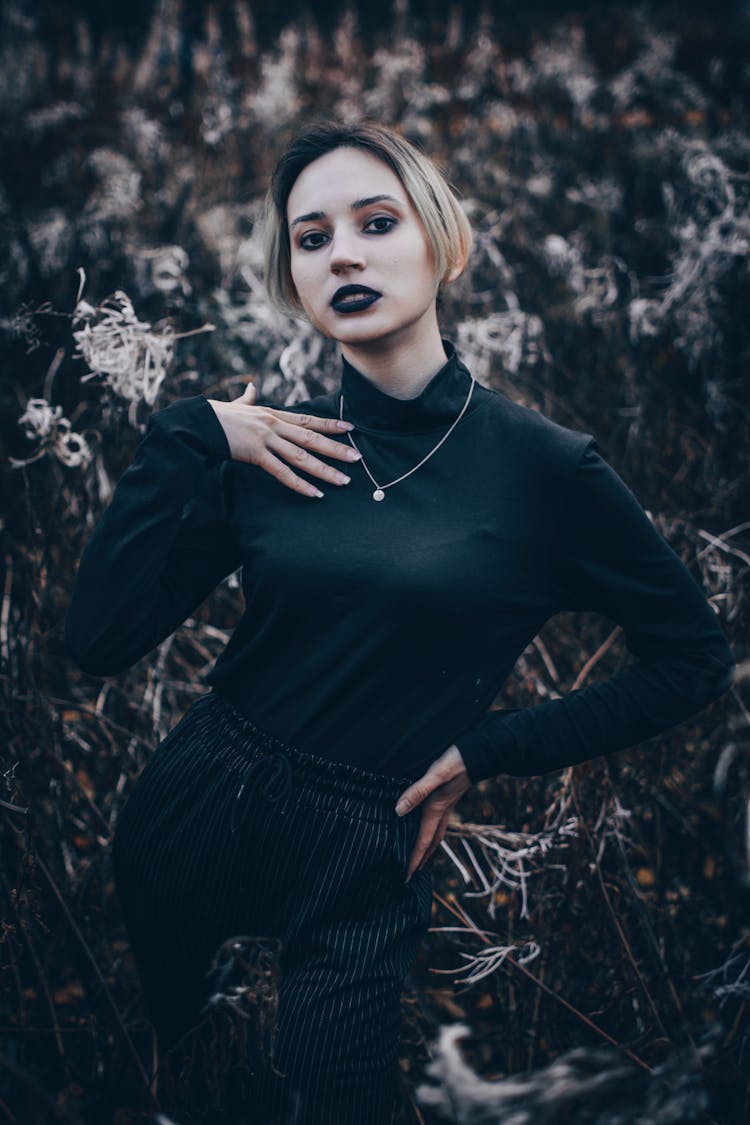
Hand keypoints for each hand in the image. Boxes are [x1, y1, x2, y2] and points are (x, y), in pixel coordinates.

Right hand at [206, 379, 361, 499]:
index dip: (330, 423)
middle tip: (358, 458)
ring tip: (344, 480)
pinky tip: (315, 494)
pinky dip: (300, 484)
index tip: (350, 428)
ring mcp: (266, 439)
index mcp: (272, 414)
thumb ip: (249, 398)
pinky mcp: (256, 454)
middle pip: (311, 438)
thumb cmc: (216, 416)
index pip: (307, 419)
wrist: (198, 423)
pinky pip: (282, 473)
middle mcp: (274, 425)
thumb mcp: (238, 405)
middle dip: (336, 449)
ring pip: (302, 457)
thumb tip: (252, 387)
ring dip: (325, 470)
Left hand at [394, 745, 471, 881]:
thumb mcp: (435, 774)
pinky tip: (430, 828)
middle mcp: (442, 811)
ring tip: (420, 859)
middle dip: (421, 860)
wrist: (479, 754)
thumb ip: (417, 791)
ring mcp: (448, 806)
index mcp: (436, 809)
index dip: (413, 859)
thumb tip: (399, 811)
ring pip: (438, 834)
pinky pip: (440, 823)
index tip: (406, 876)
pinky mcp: (450, 798)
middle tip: (412, 875)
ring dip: (429, 848)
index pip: (423, 841)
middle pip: (431, 843)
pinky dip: (434, 833)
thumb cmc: (456, 762)